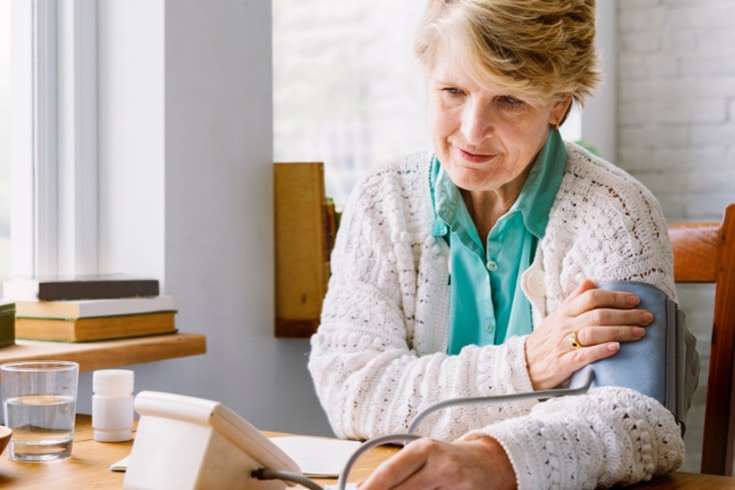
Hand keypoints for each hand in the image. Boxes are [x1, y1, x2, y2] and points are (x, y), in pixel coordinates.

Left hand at [358, 436, 515, 489]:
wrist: (489, 461)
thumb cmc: (447, 459)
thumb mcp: (420, 457)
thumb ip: (393, 471)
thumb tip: (361, 486)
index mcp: (423, 449)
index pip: (389, 472)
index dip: (371, 488)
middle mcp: (439, 465)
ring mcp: (455, 483)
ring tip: (419, 489)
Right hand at [525, 279, 652, 389]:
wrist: (524, 365)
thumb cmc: (544, 341)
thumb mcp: (556, 316)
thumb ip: (574, 299)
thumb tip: (590, 281)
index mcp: (564, 312)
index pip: (591, 297)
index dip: (614, 297)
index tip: (634, 299)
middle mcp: (564, 326)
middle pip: (598, 315)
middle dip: (626, 315)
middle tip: (647, 317)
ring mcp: (563, 344)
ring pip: (594, 333)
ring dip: (619, 331)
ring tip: (639, 332)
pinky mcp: (563, 364)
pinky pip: (583, 355)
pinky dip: (601, 351)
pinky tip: (616, 348)